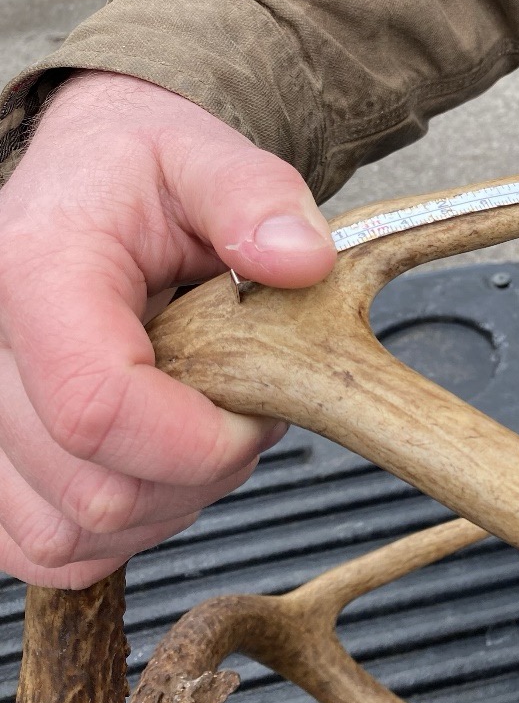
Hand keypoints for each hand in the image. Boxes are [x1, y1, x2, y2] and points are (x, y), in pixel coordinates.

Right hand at [0, 72, 334, 585]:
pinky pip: (46, 547)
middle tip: (243, 406)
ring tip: (201, 424)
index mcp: (33, 274)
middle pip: (94, 487)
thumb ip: (257, 197)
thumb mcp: (205, 155)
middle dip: (201, 471)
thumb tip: (300, 260)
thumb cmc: (135, 172)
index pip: (98, 407)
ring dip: (167, 504)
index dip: (199, 440)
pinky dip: (120, 527)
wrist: (83, 181)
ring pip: (71, 533)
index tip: (258, 412)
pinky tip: (156, 463)